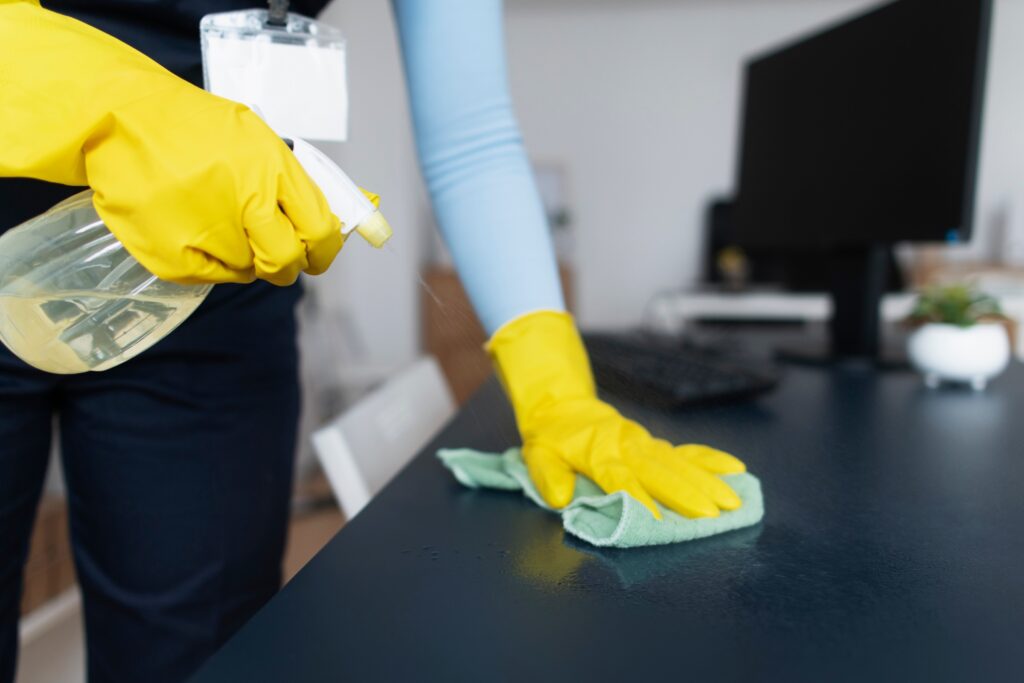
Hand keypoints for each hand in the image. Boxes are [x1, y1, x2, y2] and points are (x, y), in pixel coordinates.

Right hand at [1, 1, 339, 284]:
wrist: (117, 118)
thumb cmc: (193, 128)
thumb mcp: (256, 138)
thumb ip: (297, 182)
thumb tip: (356, 211)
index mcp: (271, 167)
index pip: (321, 229)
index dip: (325, 251)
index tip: (319, 254)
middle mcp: (244, 199)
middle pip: (286, 261)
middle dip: (287, 264)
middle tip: (275, 255)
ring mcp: (206, 230)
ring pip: (249, 271)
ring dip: (243, 256)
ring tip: (215, 222)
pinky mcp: (174, 256)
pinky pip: (212, 277)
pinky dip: (210, 261)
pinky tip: (191, 229)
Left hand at [487, 311, 746, 518]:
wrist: (563, 406)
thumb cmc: (551, 438)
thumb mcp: (537, 455)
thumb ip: (548, 477)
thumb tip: (560, 498)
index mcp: (598, 453)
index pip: (620, 478)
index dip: (637, 498)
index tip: (657, 519)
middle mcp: (627, 447)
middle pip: (660, 471)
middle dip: (687, 493)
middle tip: (714, 513)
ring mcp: (644, 444)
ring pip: (678, 462)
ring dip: (707, 481)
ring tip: (733, 499)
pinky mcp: (654, 443)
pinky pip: (686, 451)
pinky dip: (710, 460)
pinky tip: (735, 469)